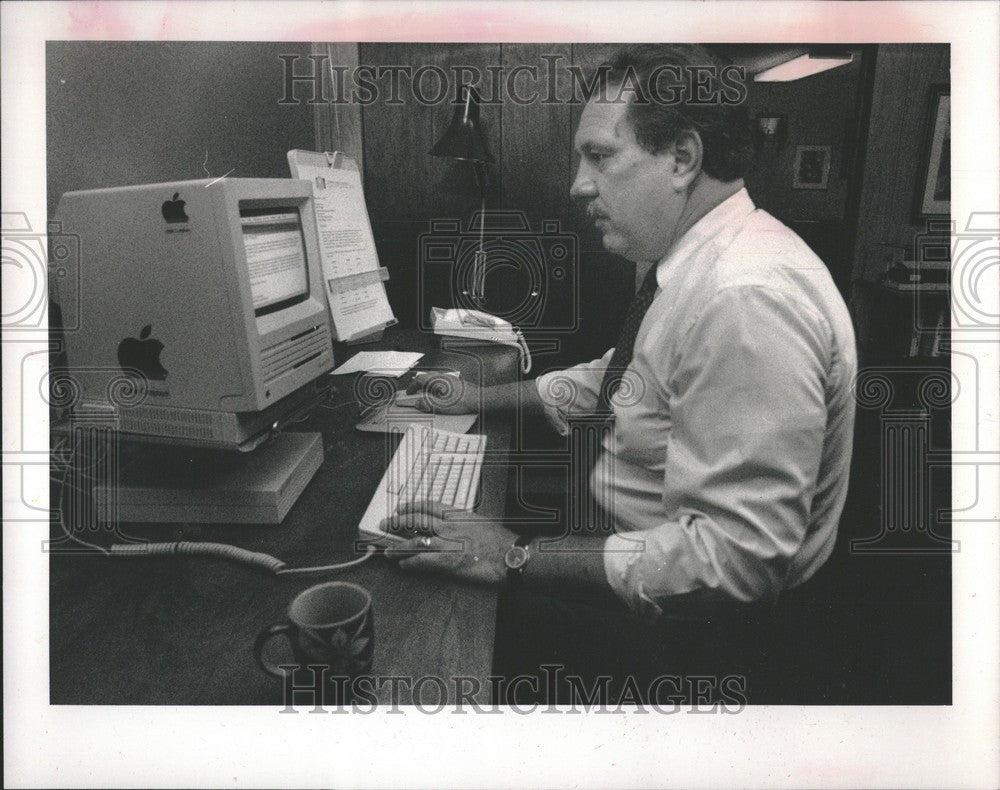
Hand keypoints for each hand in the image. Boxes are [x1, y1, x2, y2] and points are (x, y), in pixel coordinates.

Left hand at [381, 500, 515, 585]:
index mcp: (458, 515)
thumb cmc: (502, 542)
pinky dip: (410, 563)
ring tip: (388, 550)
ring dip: (398, 546)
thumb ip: (465, 523)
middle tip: (386, 524)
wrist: (511, 556)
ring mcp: (447, 544)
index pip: (429, 506)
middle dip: (398, 522)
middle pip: (417, 520)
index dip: (412, 505)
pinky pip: (422, 561)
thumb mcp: (482, 523)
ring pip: (415, 541)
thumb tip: (456, 525)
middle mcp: (449, 527)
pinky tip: (403, 565)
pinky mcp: (448, 562)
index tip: (402, 507)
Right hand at [403, 373, 481, 414]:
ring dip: (428, 385)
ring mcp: (450, 378)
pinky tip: (440, 394)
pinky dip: (436, 386)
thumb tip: (418, 403)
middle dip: (419, 384)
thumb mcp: (441, 407)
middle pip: (426, 376)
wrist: (478, 399)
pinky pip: (442, 381)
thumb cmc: (462, 402)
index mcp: (437, 381)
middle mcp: (443, 377)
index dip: (412, 386)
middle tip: (416, 393)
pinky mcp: (456, 381)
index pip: (419, 379)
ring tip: (427, 394)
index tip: (409, 393)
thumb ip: (427, 404)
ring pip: (434, 378)